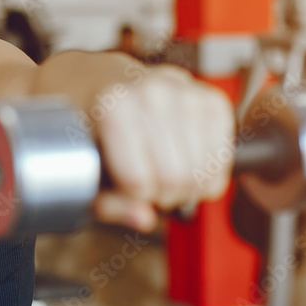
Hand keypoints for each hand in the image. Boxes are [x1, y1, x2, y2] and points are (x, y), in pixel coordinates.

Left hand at [90, 65, 235, 231]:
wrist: (110, 85)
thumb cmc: (95, 132)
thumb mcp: (83, 170)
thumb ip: (106, 203)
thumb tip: (144, 220)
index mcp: (114, 106)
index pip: (139, 181)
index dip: (133, 195)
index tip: (125, 184)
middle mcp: (153, 92)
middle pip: (175, 179)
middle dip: (162, 195)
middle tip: (149, 183)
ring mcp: (188, 93)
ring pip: (202, 173)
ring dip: (186, 187)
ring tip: (166, 173)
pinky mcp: (214, 101)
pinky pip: (222, 161)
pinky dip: (207, 174)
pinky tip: (187, 163)